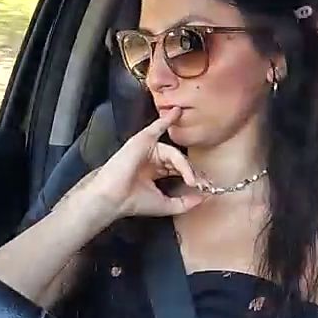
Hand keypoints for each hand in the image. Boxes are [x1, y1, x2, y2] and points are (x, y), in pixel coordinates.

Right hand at [77, 108, 208, 223]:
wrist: (114, 198)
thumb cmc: (134, 202)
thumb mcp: (166, 205)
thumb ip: (185, 202)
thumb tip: (203, 198)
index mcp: (155, 172)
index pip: (178, 169)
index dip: (191, 177)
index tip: (204, 188)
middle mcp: (152, 159)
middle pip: (178, 160)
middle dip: (191, 172)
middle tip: (202, 183)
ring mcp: (147, 148)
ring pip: (174, 153)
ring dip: (185, 166)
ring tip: (191, 179)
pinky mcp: (143, 140)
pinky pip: (158, 127)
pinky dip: (167, 120)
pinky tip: (178, 113)